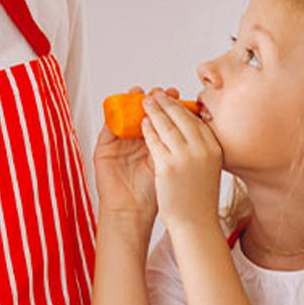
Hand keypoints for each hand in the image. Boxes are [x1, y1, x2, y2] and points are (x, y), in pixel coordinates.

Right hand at [93, 86, 178, 220]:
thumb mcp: (171, 164)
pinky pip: (107, 126)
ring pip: (125, 115)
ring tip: (140, 93)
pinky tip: (120, 105)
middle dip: (152, 100)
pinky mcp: (104, 148)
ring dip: (131, 102)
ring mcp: (120, 143)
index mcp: (156, 144)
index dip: (168, 105)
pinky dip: (112, 114)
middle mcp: (137, 141)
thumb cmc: (155, 194)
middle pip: (143, 112)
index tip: (178, 95)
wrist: (133, 213)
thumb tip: (199, 122)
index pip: (161, 118)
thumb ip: (178, 145)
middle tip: (160, 91)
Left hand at [141, 91, 223, 230]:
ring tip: (146, 101)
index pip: (197, 120)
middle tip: (156, 93)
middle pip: (181, 117)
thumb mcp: (209, 168)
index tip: (173, 99)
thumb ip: (202, 149)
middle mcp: (202, 149)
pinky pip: (155, 141)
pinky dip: (147, 130)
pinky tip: (142, 123)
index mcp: (214, 148)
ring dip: (154, 111)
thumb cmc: (200, 199)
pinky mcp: (168, 166)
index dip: (182, 107)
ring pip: (166, 126)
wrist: (196, 224)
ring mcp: (185, 157)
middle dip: (166, 103)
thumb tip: (193, 133)